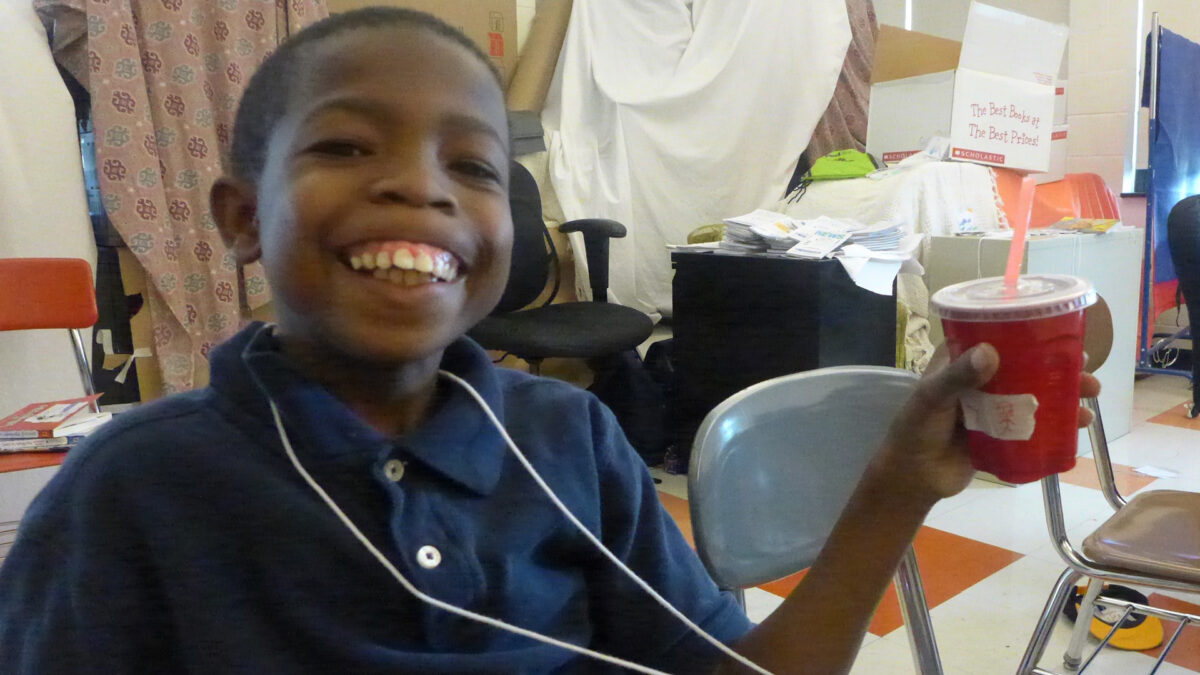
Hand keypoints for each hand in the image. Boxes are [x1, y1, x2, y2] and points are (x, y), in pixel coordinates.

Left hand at [873, 344, 1100, 504]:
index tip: (1061, 333)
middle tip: (1087, 369)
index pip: (997, 336)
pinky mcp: (1002, 434)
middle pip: (1024, 366)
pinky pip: (1033, 425)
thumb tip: (990, 353)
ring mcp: (992, 408)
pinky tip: (1078, 426)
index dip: (1029, 332)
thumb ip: (957, 377)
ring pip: (1034, 394)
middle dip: (1058, 366)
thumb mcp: (932, 398)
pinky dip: (1057, 423)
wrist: (913, 478)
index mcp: (959, 361)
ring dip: (1064, 394)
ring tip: (1090, 397)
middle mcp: (979, 380)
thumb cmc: (915, 430)